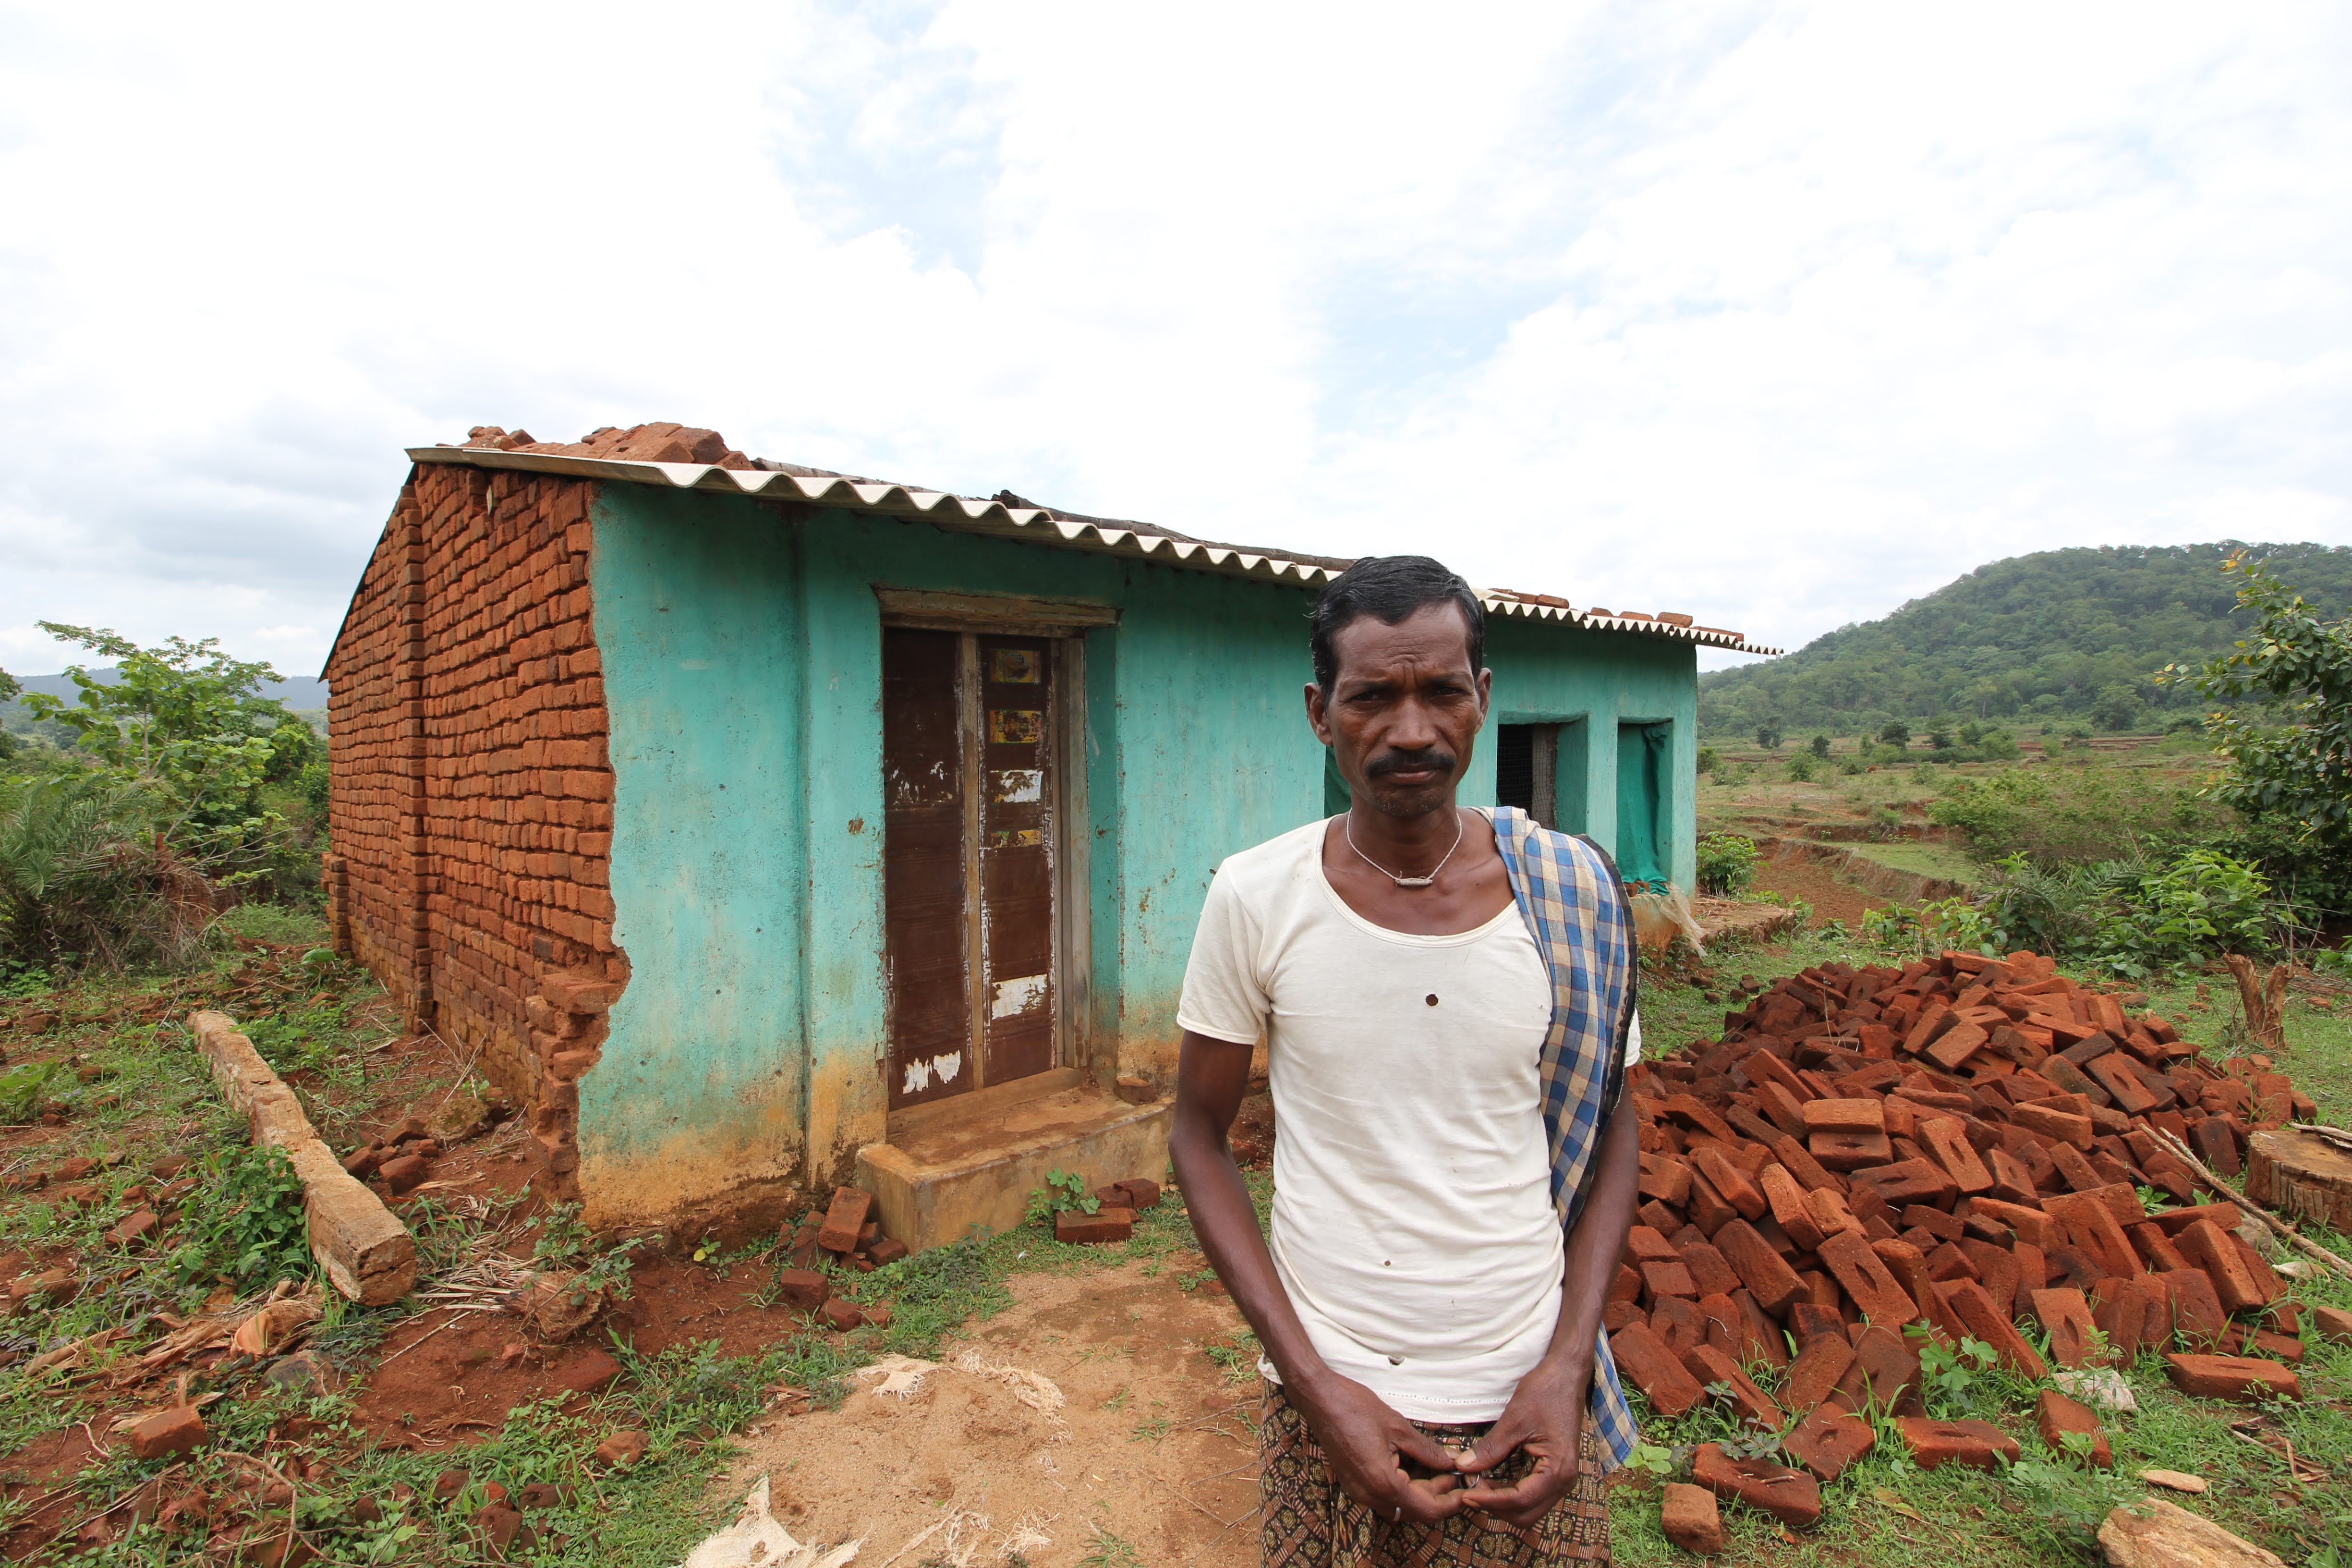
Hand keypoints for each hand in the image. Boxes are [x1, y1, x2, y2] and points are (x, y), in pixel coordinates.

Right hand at [1291, 1373, 1466, 1525]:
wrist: (1319, 1399)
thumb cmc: (1355, 1408)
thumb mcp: (1398, 1427)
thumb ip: (1428, 1451)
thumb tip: (1451, 1462)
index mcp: (1383, 1483)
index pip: (1426, 1509)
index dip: (1450, 1503)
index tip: (1465, 1490)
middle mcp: (1369, 1495)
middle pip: (1413, 1511)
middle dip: (1437, 1496)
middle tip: (1453, 1473)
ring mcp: (1358, 1491)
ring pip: (1399, 1506)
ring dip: (1420, 1493)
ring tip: (1438, 1469)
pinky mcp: (1353, 1483)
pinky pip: (1384, 1496)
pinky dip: (1403, 1487)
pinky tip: (1414, 1466)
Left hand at [1454, 1355, 1587, 1526]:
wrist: (1566, 1375)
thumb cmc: (1545, 1392)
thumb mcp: (1514, 1420)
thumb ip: (1490, 1448)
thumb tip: (1463, 1467)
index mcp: (1558, 1470)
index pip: (1519, 1501)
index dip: (1490, 1501)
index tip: (1465, 1494)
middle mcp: (1564, 1481)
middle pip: (1525, 1514)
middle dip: (1495, 1506)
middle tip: (1469, 1490)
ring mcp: (1562, 1478)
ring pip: (1529, 1509)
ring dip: (1502, 1502)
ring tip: (1477, 1485)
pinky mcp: (1555, 1472)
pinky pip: (1532, 1495)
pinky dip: (1510, 1494)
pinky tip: (1491, 1480)